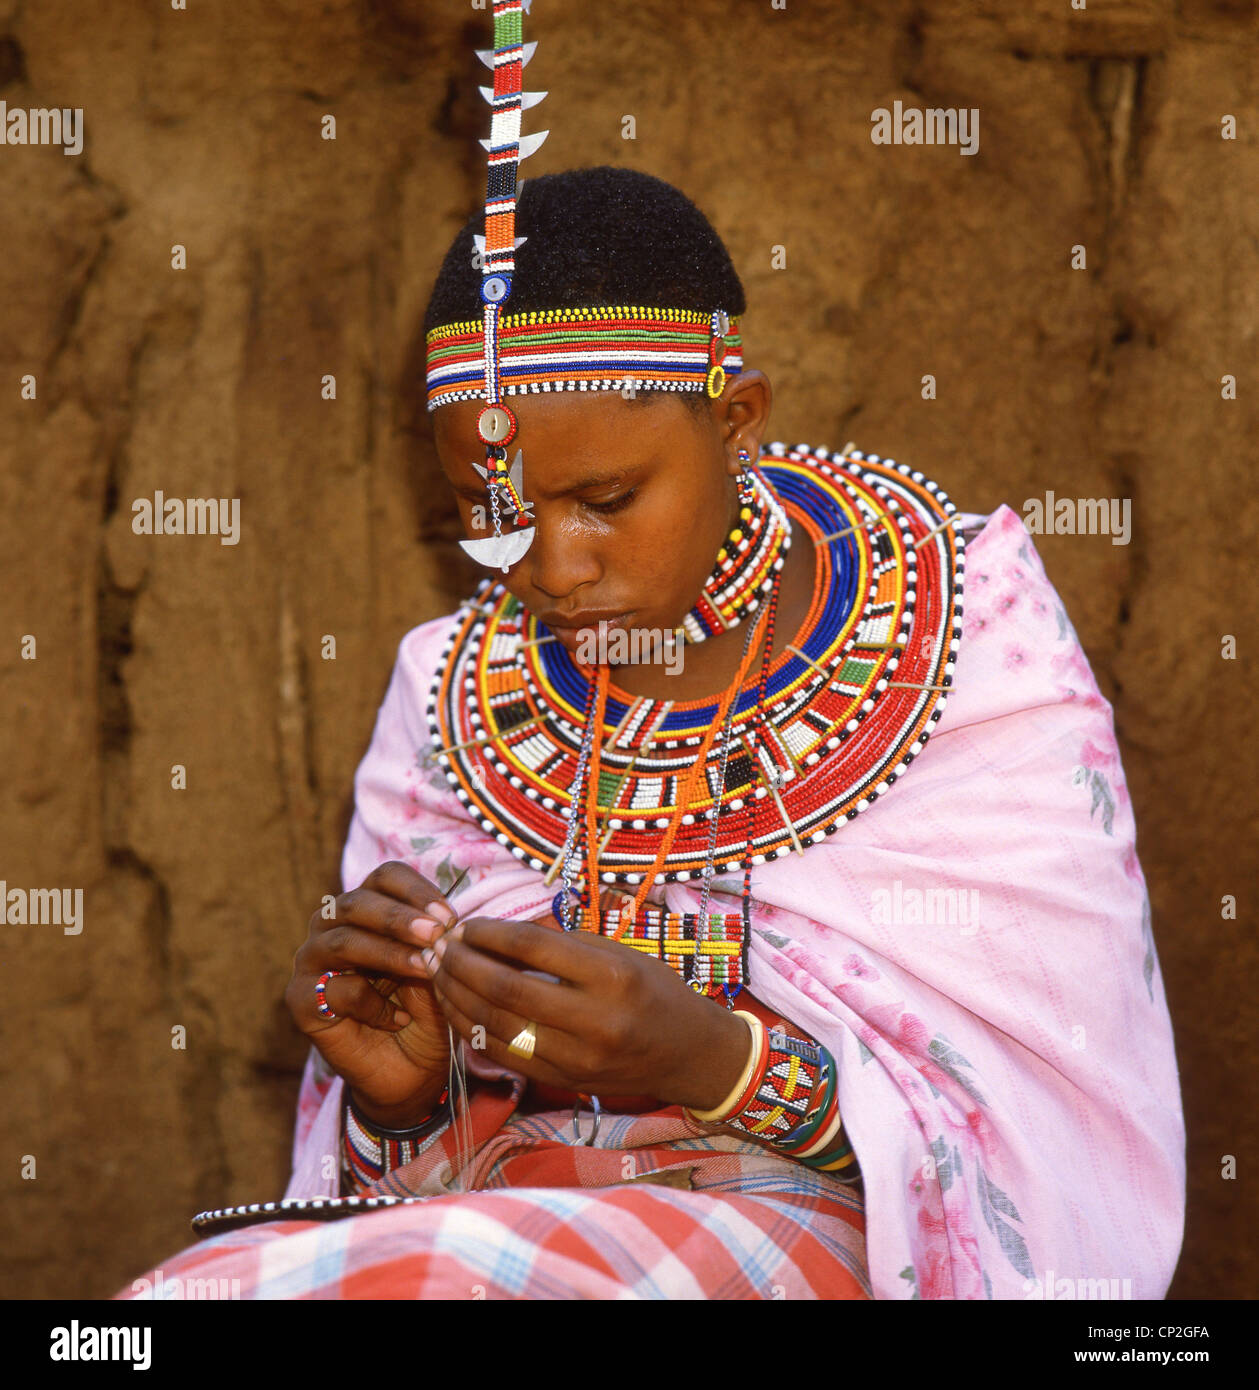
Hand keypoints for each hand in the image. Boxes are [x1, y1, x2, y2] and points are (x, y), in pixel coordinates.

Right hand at [284, 861, 459, 1127]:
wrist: (411, 1073)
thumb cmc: (427, 1011)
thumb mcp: (438, 970)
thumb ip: (435, 943)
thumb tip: (445, 922)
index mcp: (369, 909)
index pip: (384, 877)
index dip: (416, 891)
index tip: (450, 917)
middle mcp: (332, 928)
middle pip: (357, 902)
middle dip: (400, 917)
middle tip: (437, 933)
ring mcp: (311, 963)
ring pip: (343, 942)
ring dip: (389, 953)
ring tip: (426, 968)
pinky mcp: (302, 1003)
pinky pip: (336, 991)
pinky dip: (374, 1004)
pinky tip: (400, 1019)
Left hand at [420, 915, 750, 1109]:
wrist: (688, 1054)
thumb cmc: (654, 991)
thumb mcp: (619, 954)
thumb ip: (561, 945)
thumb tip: (498, 933)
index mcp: (612, 976)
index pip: (533, 947)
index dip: (490, 933)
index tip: (466, 924)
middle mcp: (594, 1020)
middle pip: (506, 989)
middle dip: (463, 965)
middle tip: (440, 948)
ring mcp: (577, 1058)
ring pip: (496, 1027)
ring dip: (457, 998)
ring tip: (439, 974)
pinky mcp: (564, 1081)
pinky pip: (504, 1055)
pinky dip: (473, 1030)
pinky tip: (457, 1008)